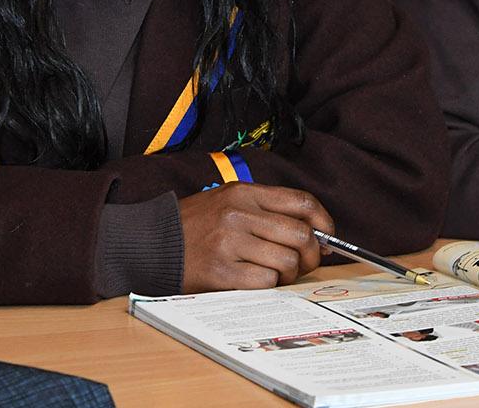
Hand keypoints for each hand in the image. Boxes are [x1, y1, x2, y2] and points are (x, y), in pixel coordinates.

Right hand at [178, 182, 333, 291]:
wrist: (151, 243)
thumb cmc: (194, 226)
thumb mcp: (228, 202)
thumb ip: (266, 212)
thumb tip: (314, 234)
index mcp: (243, 192)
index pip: (301, 202)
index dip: (323, 221)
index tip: (327, 236)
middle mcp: (238, 213)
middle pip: (300, 235)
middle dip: (312, 255)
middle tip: (305, 264)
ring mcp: (228, 242)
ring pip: (287, 261)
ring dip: (289, 274)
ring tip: (276, 274)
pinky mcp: (220, 271)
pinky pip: (265, 282)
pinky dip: (269, 286)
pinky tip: (256, 281)